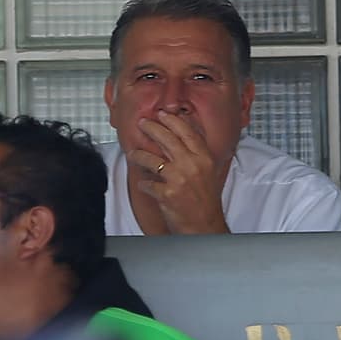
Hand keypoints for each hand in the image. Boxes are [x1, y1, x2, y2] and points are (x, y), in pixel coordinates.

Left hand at [125, 110, 229, 234]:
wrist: (205, 225)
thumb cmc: (206, 201)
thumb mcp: (208, 172)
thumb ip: (196, 154)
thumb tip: (180, 138)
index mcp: (204, 158)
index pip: (187, 132)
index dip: (172, 121)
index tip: (162, 114)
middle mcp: (192, 165)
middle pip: (167, 139)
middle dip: (152, 128)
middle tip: (142, 123)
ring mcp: (179, 180)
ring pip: (152, 159)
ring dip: (139, 155)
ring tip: (132, 153)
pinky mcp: (167, 194)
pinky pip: (148, 184)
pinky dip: (143, 184)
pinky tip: (143, 184)